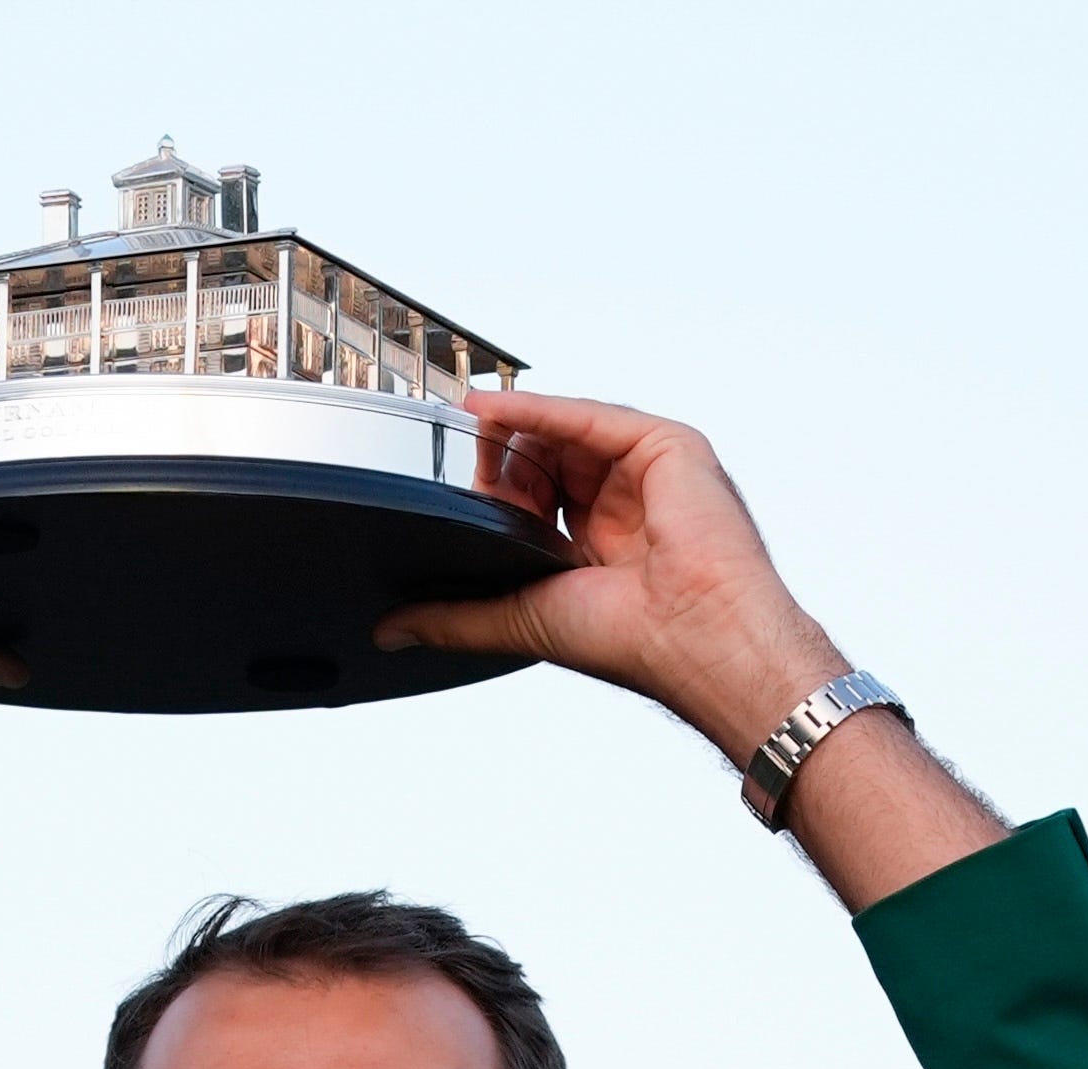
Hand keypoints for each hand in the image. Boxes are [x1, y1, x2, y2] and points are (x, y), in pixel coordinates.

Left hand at [370, 393, 847, 764]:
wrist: (696, 637)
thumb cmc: (633, 640)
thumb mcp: (520, 620)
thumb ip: (455, 618)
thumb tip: (391, 628)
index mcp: (599, 550)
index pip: (534, 502)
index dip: (493, 494)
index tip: (452, 492)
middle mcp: (624, 509)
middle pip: (546, 460)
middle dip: (498, 461)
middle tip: (453, 458)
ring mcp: (648, 474)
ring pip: (565, 432)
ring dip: (511, 430)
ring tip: (465, 426)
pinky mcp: (667, 447)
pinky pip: (588, 417)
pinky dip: (537, 410)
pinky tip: (492, 410)